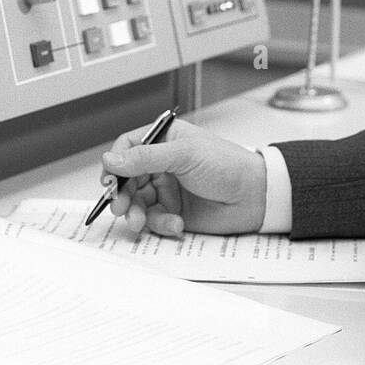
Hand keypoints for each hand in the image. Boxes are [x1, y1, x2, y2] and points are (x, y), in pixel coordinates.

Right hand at [99, 118, 266, 237]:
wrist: (255, 196)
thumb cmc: (227, 165)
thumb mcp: (184, 155)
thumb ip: (145, 157)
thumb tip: (111, 160)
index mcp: (165, 140)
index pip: (128, 147)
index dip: (115, 164)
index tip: (109, 180)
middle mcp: (163, 164)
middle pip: (127, 179)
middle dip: (121, 195)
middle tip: (120, 207)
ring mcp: (168, 189)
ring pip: (137, 203)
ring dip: (135, 214)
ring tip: (140, 223)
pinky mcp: (174, 212)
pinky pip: (154, 221)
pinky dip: (160, 225)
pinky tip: (176, 224)